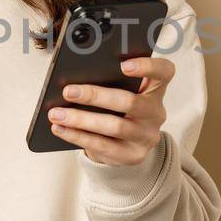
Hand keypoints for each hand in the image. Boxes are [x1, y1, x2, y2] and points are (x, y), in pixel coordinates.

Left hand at [47, 56, 174, 165]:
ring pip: (114, 126)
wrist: (125, 144)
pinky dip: (77, 136)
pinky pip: (102, 145)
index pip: (164, 72)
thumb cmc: (118, 108)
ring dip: (81, 119)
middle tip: (69, 91)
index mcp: (155, 88)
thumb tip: (74, 75)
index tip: (124, 64)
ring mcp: (146, 136)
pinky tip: (60, 128)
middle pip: (131, 102)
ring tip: (57, 113)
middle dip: (96, 96)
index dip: (148, 66)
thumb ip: (108, 79)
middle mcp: (155, 112)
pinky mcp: (132, 155)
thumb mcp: (121, 91)